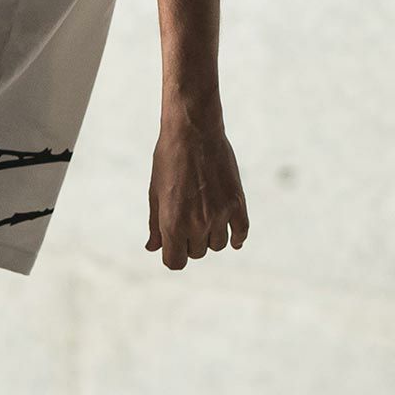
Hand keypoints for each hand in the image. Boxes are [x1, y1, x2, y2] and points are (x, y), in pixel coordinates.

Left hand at [145, 114, 248, 269]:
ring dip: (210, 236)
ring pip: (217, 244)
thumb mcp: (155, 193)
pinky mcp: (237, 204)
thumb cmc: (168, 160)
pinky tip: (232, 237)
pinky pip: (241, 233)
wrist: (193, 132)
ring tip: (204, 214)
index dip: (173, 255)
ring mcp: (220, 215)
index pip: (175, 262)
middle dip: (190, 241)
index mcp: (172, 223)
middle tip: (187, 218)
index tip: (173, 245)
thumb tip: (152, 248)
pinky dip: (237, 238)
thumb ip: (156, 224)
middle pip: (197, 252)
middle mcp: (197, 224)